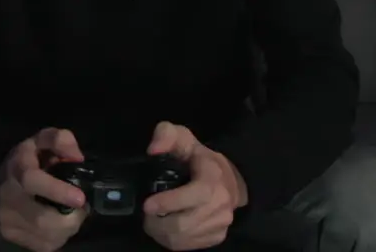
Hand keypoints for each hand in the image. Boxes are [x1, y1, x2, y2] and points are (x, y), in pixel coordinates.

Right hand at [0, 127, 89, 251]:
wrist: (1, 181)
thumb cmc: (30, 159)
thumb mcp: (43, 141)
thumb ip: (61, 141)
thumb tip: (77, 157)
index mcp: (18, 169)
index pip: (33, 181)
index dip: (57, 191)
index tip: (80, 198)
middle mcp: (8, 197)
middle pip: (42, 219)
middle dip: (70, 218)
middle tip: (81, 207)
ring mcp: (7, 220)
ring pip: (46, 236)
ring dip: (67, 228)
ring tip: (71, 214)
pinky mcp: (10, 235)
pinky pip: (44, 244)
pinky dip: (59, 237)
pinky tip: (58, 225)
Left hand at [141, 121, 247, 250]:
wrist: (229, 180)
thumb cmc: (199, 159)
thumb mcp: (183, 138)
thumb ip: (166, 135)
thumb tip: (153, 150)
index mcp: (213, 178)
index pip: (195, 195)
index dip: (169, 203)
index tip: (148, 204)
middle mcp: (221, 203)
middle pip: (183, 224)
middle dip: (157, 222)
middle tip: (146, 214)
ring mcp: (221, 222)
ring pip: (183, 238)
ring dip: (161, 232)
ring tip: (154, 220)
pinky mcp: (217, 236)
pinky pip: (187, 246)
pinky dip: (172, 240)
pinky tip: (167, 227)